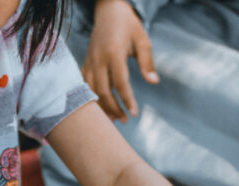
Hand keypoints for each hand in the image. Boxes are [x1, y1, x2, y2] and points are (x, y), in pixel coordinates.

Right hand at [83, 0, 158, 122]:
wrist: (108, 12)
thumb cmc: (129, 26)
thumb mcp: (142, 40)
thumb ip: (147, 62)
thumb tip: (153, 82)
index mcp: (114, 53)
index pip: (120, 83)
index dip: (127, 100)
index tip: (134, 114)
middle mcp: (98, 59)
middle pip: (103, 91)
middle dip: (114, 108)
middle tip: (125, 120)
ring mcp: (90, 61)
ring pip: (91, 90)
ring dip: (102, 106)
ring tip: (114, 118)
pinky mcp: (85, 63)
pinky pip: (84, 85)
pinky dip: (91, 98)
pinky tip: (101, 108)